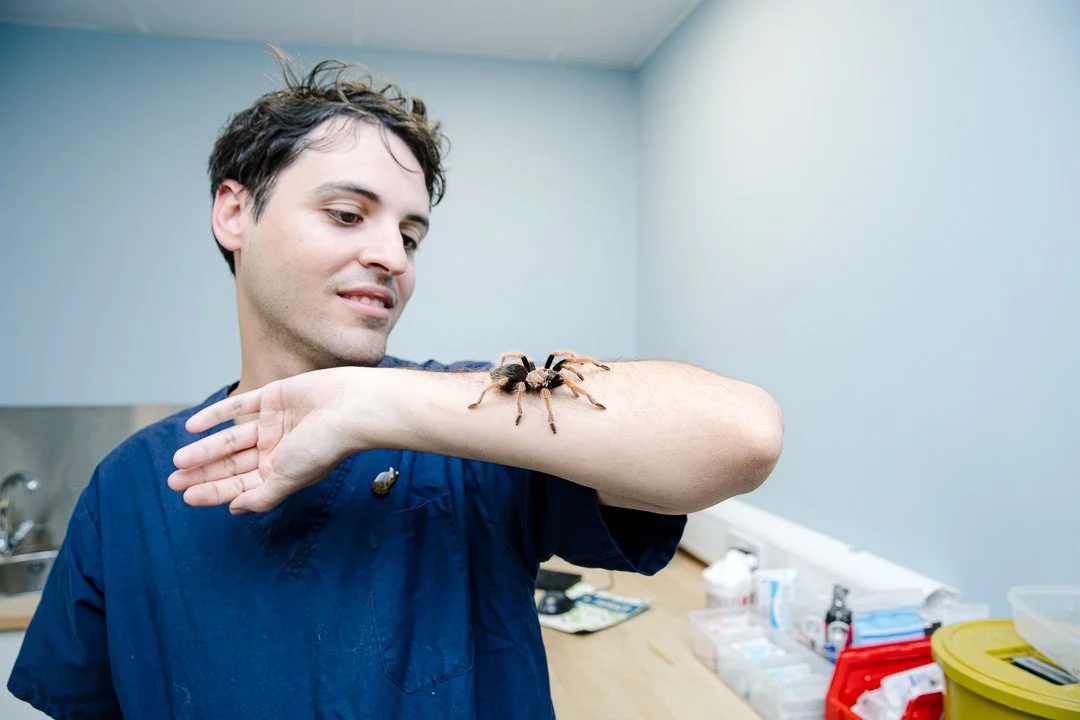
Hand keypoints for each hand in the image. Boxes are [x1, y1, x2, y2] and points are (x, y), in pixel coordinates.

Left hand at [168, 367, 373, 513]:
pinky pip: (240, 406)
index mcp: (283, 471)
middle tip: (173, 479)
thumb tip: (236, 509)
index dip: (214, 491)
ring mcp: (274, 422)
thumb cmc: (325, 447)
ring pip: (232, 438)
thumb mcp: (288, 479)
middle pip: (232, 463)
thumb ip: (262, 496)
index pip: (241, 484)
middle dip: (203, 472)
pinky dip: (216, 415)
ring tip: (178, 459)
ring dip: (205, 448)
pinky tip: (193, 426)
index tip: (186, 496)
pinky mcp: (274, 397)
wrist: (350, 408)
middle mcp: (277, 448)